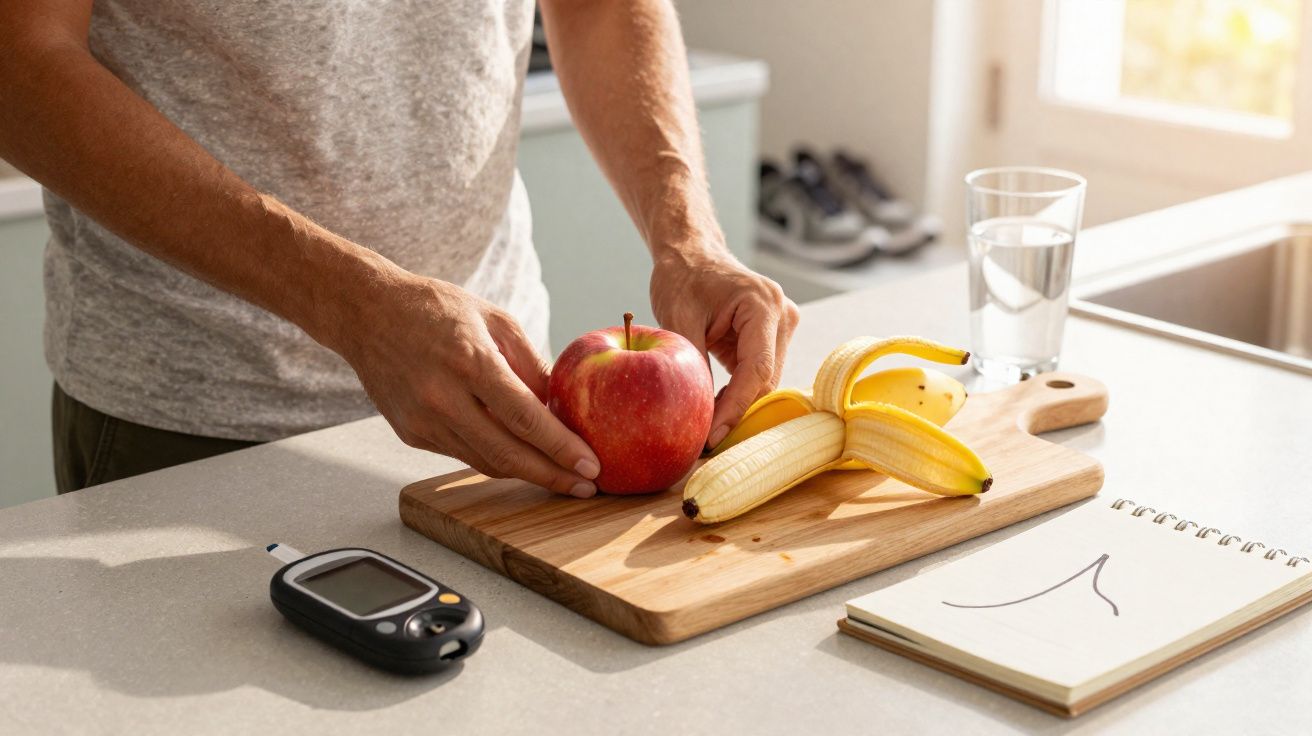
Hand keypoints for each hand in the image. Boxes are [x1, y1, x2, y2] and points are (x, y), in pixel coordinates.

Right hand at [335, 273, 601, 496]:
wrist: (366, 313)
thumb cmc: (434, 308)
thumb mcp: (495, 320)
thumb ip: (531, 366)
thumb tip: (562, 409)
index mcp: (469, 361)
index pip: (526, 419)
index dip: (562, 449)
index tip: (591, 466)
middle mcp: (442, 397)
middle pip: (508, 454)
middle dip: (553, 476)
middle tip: (587, 487)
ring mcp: (422, 420)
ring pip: (486, 462)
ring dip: (527, 473)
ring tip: (563, 477)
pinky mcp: (411, 434)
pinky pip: (464, 454)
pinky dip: (496, 458)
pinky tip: (521, 458)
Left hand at [650, 248, 799, 448]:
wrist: (692, 253)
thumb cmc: (682, 277)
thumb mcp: (678, 319)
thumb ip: (693, 363)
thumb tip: (699, 413)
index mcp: (763, 305)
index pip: (757, 370)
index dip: (735, 407)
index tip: (711, 435)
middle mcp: (782, 315)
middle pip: (765, 380)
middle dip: (736, 412)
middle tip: (702, 441)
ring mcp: (782, 326)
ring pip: (764, 381)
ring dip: (737, 404)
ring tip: (704, 426)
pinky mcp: (772, 337)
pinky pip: (758, 374)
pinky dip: (736, 392)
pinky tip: (713, 406)